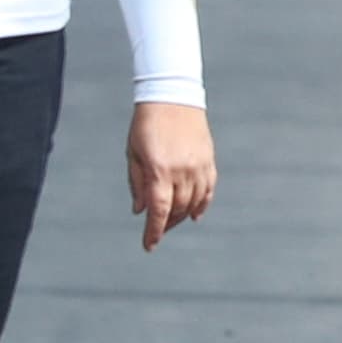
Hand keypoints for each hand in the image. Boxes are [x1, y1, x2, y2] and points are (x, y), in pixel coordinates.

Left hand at [129, 100, 216, 249]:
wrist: (171, 96)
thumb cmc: (145, 125)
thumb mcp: (133, 154)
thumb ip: (137, 184)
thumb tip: (140, 210)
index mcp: (159, 169)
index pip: (159, 210)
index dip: (154, 231)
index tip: (149, 246)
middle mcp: (182, 170)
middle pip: (177, 209)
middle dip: (166, 224)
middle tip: (157, 230)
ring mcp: (198, 165)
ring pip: (194, 202)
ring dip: (183, 216)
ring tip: (173, 221)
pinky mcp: (208, 159)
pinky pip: (208, 189)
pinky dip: (202, 204)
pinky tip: (195, 214)